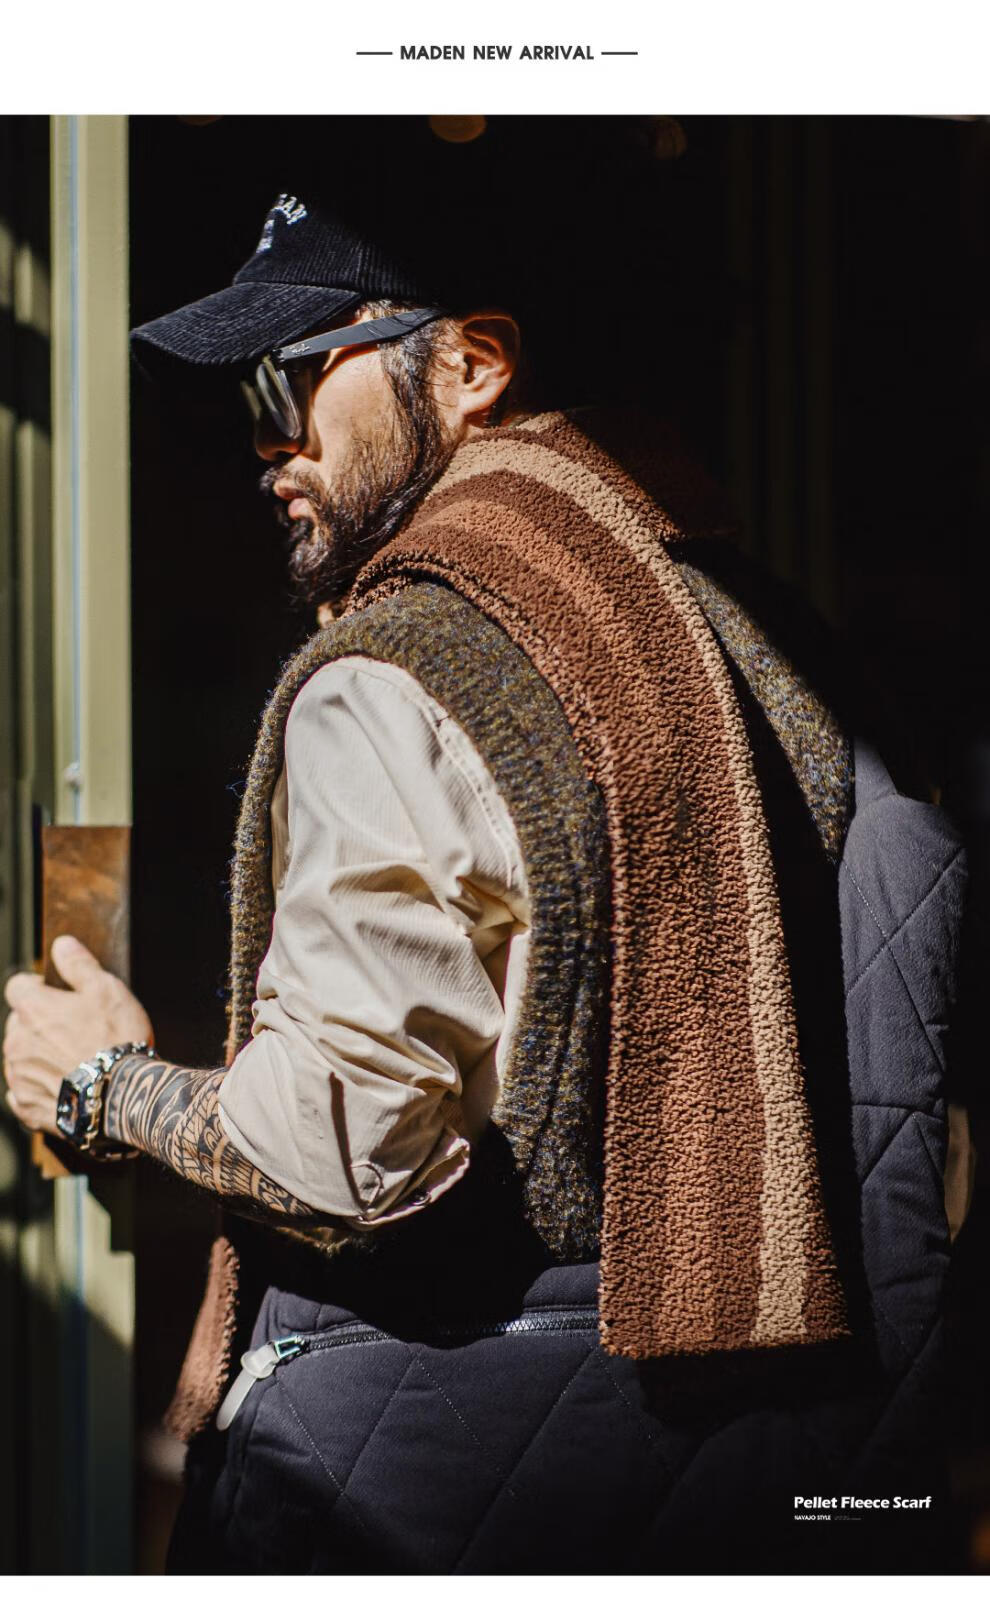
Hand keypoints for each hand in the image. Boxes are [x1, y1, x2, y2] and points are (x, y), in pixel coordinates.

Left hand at [2, 936, 154, 1134]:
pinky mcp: (27, 1107)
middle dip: (39, 1023)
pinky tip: (63, 1085)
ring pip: (20, 1057)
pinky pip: (23, 1092)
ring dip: (38, 1055)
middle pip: (19, 1023)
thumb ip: (78, 964)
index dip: (37, 986)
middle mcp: (16, 1042)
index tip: (57, 993)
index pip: (17, 985)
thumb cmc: (116, 1039)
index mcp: (32, 1009)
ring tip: (73, 1061)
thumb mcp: (106, 988)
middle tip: (73, 1029)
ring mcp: (18, 1077)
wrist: (122, 1096)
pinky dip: (38, 1087)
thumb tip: (62, 944)